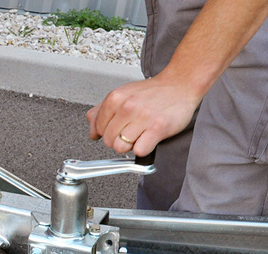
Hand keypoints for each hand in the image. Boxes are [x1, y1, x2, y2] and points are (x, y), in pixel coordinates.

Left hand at [86, 74, 200, 155]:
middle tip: (131, 131)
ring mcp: (142, 117)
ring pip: (121, 148)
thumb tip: (92, 133)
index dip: (107, 132)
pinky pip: (139, 151)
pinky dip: (144, 148)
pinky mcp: (158, 128)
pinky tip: (148, 138)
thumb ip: (101, 113)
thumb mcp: (121, 96)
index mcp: (114, 98)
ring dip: (130, 145)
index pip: (98, 129)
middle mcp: (127, 107)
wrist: (180, 85)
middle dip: (118, 140)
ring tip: (140, 134)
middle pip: (108, 141)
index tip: (118, 128)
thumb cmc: (151, 92)